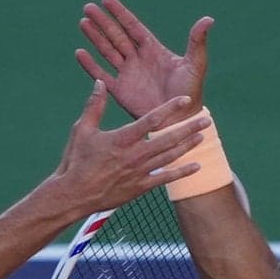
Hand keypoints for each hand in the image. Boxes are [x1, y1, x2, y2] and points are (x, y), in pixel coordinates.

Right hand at [51, 80, 209, 215]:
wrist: (73, 195)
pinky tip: (196, 166)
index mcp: (122, 139)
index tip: (185, 99)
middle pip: (168, 139)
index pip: (151, 120)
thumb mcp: (81, 130)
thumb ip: (94, 106)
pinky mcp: (139, 188)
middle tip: (206, 119)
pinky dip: (182, 173)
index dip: (170, 108)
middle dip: (188, 128)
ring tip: (203, 137)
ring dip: (188, 146)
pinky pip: (165, 179)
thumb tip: (99, 83)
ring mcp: (139, 172)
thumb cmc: (76, 161)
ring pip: (170, 157)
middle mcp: (134, 155)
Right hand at [76, 0, 213, 118]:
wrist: (179, 120)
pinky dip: (90, 65)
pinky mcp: (120, 91)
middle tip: (87, 7)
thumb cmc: (190, 92)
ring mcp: (127, 74)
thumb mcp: (195, 65)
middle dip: (102, 22)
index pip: (132, 26)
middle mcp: (137, 59)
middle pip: (116, 35)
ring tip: (83, 22)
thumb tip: (208, 19)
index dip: (120, 13)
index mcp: (152, 49)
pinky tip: (80, 53)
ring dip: (95, 37)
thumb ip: (197, 42)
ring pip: (107, 50)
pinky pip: (102, 75)